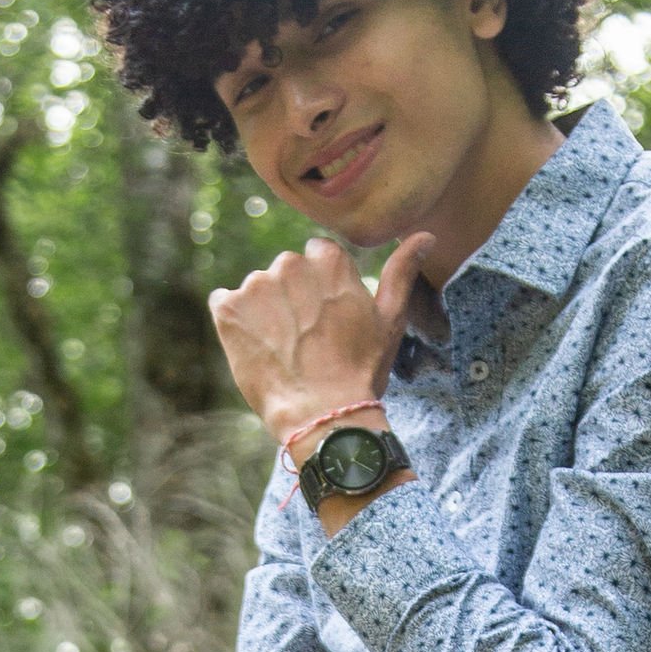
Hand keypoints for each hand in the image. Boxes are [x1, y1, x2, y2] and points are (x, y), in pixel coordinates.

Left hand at [208, 232, 432, 448]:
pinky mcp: (227, 309)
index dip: (321, 291)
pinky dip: (235, 325)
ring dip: (264, 314)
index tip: (326, 320)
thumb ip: (402, 271)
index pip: (316, 257)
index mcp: (328, 259)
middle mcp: (289, 263)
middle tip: (306, 341)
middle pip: (285, 273)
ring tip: (283, 351)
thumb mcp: (390, 319)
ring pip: (257, 291)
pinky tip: (256, 350)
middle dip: (292, 299)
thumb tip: (426, 236)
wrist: (321, 415)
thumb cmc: (361, 370)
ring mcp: (255, 285)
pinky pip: (224, 305)